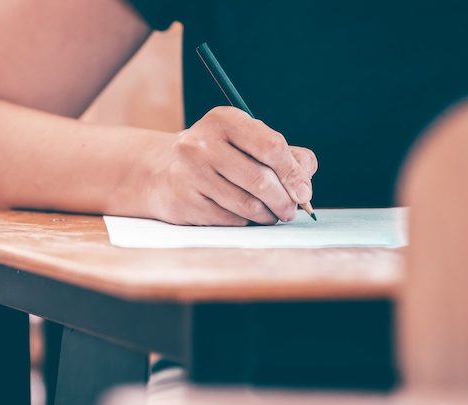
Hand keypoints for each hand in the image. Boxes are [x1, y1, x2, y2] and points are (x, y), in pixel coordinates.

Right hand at [144, 106, 316, 225]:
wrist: (163, 172)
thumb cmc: (218, 157)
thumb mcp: (247, 143)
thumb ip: (285, 155)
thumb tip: (305, 181)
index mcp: (224, 120)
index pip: (271, 146)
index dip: (293, 173)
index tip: (304, 192)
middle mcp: (202, 143)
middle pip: (260, 180)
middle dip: (284, 201)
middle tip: (290, 211)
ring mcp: (189, 173)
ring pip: (247, 204)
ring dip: (267, 215)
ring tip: (270, 215)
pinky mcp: (184, 201)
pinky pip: (230, 219)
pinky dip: (245, 221)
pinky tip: (243, 215)